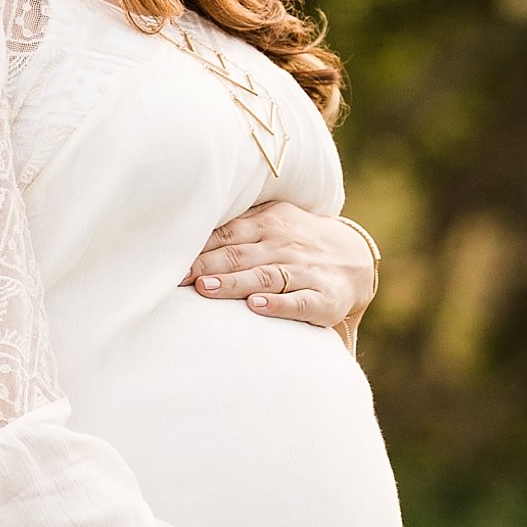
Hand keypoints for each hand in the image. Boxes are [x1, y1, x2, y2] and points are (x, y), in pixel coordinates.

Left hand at [185, 201, 376, 332]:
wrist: (356, 258)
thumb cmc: (297, 240)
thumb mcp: (273, 220)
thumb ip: (237, 223)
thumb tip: (187, 227)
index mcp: (268, 224)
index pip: (227, 234)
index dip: (198, 247)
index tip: (170, 259)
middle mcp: (284, 246)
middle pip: (240, 255)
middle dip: (208, 265)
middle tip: (179, 277)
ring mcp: (304, 271)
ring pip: (264, 277)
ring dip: (235, 283)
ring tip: (207, 288)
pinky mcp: (323, 298)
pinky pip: (299, 301)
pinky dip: (278, 304)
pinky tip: (257, 306)